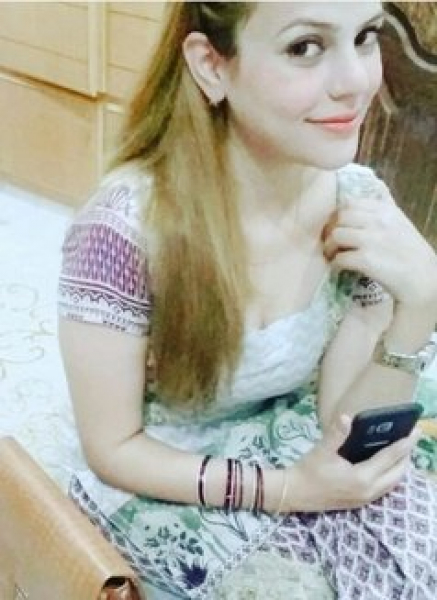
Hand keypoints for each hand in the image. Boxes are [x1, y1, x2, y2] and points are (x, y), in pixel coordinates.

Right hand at [285, 414, 418, 511]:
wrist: (294, 493)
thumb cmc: (308, 471)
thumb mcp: (321, 450)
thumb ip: (336, 434)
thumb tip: (347, 417)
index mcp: (362, 477)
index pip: (390, 458)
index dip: (404, 444)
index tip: (415, 431)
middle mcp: (369, 490)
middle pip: (398, 472)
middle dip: (407, 455)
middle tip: (411, 437)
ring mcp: (366, 498)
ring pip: (393, 482)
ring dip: (401, 466)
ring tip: (403, 449)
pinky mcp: (361, 501)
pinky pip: (385, 487)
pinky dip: (392, 474)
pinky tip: (387, 464)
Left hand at [322, 198, 436, 306]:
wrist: (425, 280)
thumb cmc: (412, 254)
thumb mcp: (401, 222)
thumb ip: (386, 207)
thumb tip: (377, 185)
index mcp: (386, 210)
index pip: (351, 202)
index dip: (339, 215)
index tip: (338, 226)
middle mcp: (379, 221)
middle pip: (340, 217)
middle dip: (331, 230)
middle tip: (331, 242)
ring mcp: (372, 240)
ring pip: (336, 235)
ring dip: (330, 248)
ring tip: (334, 256)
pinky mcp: (367, 260)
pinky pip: (340, 258)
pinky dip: (336, 264)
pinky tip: (341, 268)